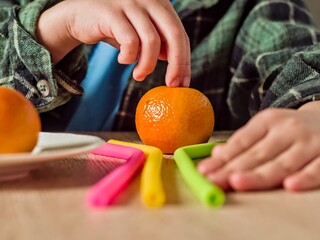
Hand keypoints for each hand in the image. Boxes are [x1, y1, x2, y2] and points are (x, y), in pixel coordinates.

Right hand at [36, 0, 189, 86]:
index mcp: (160, 4)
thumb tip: (178, 65)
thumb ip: (160, 44)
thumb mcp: (141, 35)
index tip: (183, 82)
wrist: (79, 16)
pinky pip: (129, 41)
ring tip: (139, 76)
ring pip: (151, 41)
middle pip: (174, 34)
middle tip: (172, 85)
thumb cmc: (115, 27)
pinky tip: (123, 60)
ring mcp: (130, 3)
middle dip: (177, 64)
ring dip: (147, 65)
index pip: (181, 34)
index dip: (185, 60)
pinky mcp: (111, 11)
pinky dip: (129, 57)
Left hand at [197, 101, 319, 190]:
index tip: (204, 171)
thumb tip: (216, 155)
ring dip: (259, 175)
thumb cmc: (289, 129)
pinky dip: (305, 178)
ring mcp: (308, 143)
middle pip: (257, 154)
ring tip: (236, 182)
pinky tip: (289, 186)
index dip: (222, 158)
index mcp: (268, 121)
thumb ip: (244, 141)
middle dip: (232, 170)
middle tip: (212, 181)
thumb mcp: (266, 127)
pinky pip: (317, 169)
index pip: (242, 142)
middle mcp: (287, 130)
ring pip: (282, 164)